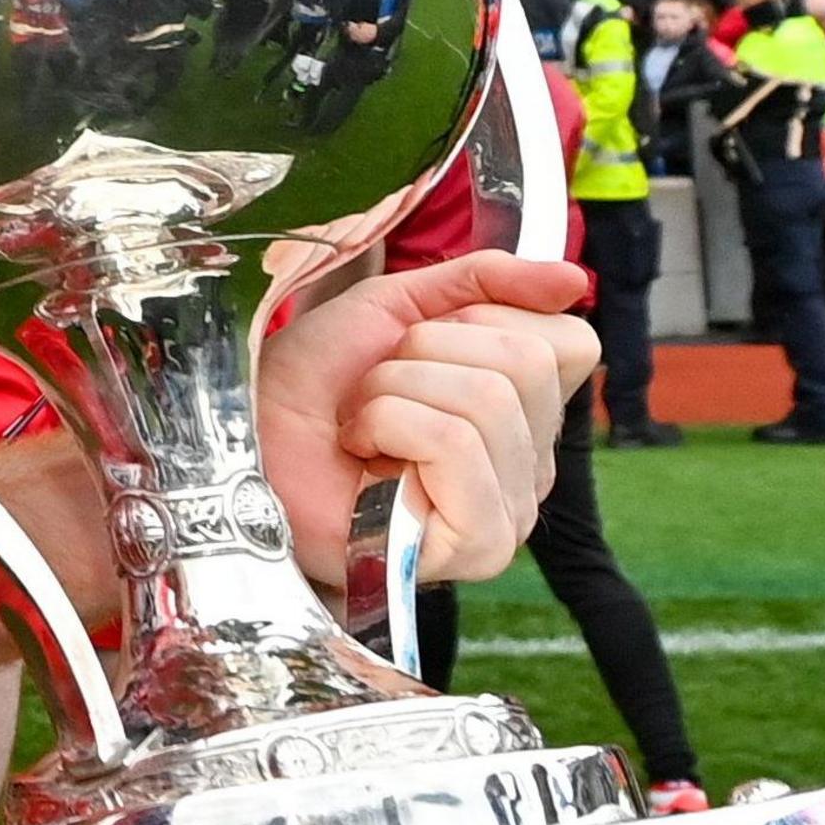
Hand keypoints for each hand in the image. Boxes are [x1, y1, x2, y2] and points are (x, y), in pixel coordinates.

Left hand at [256, 252, 594, 586]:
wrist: (252, 437)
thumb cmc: (315, 384)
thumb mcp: (397, 306)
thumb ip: (484, 282)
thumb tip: (573, 280)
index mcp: (527, 409)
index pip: (570, 343)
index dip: (481, 319)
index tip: (420, 342)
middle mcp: (533, 464)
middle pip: (526, 363)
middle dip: (425, 352)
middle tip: (377, 387)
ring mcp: (513, 511)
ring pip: (488, 398)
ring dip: (394, 391)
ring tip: (364, 422)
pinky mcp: (478, 544)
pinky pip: (456, 443)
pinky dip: (392, 425)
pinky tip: (366, 454)